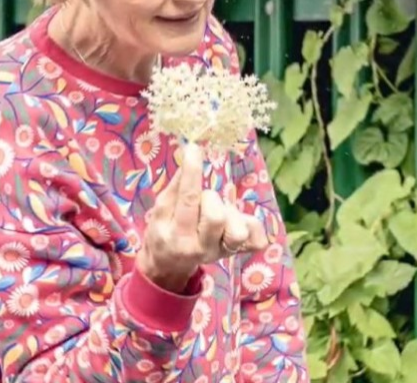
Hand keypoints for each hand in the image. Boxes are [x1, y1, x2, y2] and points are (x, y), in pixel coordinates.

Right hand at [138, 143, 270, 290]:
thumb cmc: (164, 232)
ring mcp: (222, 253)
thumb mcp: (160, 212)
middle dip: (210, 199)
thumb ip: (175, 188)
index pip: (188, 200)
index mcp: (177, 235)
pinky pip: (256, 239)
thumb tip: (190, 157)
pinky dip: (251, 224)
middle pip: (216, 217)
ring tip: (220, 213)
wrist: (170, 266)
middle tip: (203, 201)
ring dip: (230, 214)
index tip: (194, 150)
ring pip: (238, 231)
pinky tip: (237, 220)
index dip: (192, 172)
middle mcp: (201, 248)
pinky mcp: (238, 253)